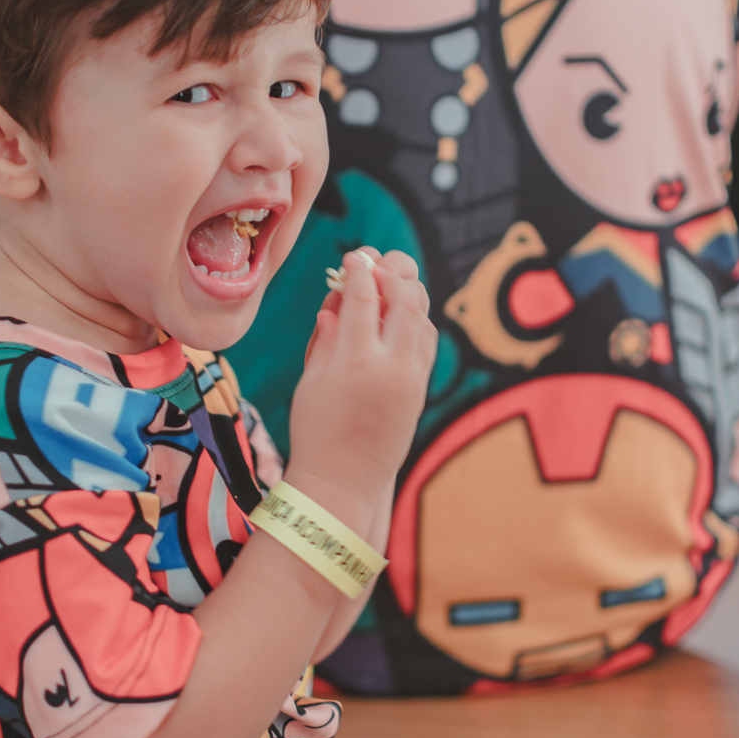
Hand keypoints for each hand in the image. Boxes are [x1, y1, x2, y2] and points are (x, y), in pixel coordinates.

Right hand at [287, 248, 436, 518]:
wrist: (345, 482)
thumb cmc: (316, 431)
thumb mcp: (310, 380)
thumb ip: (327, 337)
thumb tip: (337, 302)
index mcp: (354, 360)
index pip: (363, 295)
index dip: (358, 268)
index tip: (352, 255)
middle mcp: (390, 365)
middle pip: (404, 297)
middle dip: (391, 271)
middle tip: (376, 262)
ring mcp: (412, 378)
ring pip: (422, 317)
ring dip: (408, 293)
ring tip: (390, 283)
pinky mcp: (422, 389)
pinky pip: (428, 341)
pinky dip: (417, 320)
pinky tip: (401, 315)